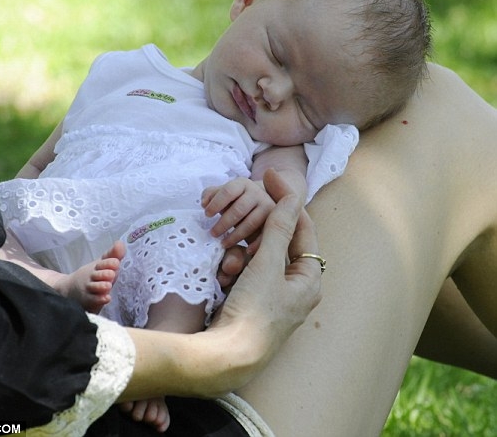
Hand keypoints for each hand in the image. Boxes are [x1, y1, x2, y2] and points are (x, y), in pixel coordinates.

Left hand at [202, 177, 275, 250]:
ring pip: (251, 222)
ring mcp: (268, 206)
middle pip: (239, 209)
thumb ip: (211, 195)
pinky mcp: (275, 220)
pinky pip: (265, 234)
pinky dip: (256, 244)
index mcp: (242, 184)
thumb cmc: (236, 200)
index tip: (206, 215)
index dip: (216, 203)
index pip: (228, 191)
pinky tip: (246, 251)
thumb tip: (204, 203)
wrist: (261, 203)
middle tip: (213, 234)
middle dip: (224, 223)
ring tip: (223, 244)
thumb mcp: (224, 194)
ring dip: (235, 235)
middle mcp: (258, 193)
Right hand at [207, 169, 321, 386]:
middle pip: (277, 244)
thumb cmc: (254, 311)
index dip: (287, 200)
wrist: (227, 355)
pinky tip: (224, 273)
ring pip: (257, 259)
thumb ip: (278, 228)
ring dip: (241, 255)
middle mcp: (295, 289)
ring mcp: (273, 298)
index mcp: (309, 280)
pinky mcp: (253, 304)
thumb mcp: (266, 264)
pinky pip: (245, 275)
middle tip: (239, 222)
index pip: (303, 228)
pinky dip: (234, 269)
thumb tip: (292, 195)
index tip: (268, 176)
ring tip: (228, 264)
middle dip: (255, 235)